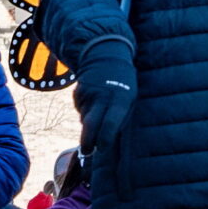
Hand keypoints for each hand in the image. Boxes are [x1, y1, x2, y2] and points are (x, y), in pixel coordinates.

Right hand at [75, 42, 136, 157]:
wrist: (105, 56)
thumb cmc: (124, 83)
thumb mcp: (130, 98)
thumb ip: (121, 118)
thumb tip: (107, 139)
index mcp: (119, 99)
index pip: (111, 122)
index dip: (105, 138)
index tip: (102, 149)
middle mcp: (101, 97)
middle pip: (91, 124)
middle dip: (88, 141)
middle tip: (87, 152)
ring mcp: (87, 95)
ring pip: (86, 119)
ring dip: (91, 123)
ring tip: (100, 110)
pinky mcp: (77, 94)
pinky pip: (81, 110)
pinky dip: (87, 111)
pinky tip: (94, 101)